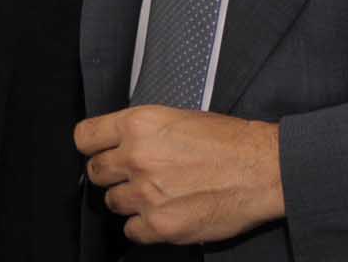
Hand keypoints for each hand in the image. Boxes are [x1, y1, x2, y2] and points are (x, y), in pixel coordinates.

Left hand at [75, 106, 283, 245]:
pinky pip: (131, 230)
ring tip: (155, 193)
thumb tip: (118, 141)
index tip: (98, 151)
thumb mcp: (177, 117)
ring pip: (112, 202)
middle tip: (133, 175)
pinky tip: (162, 213)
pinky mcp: (161, 225)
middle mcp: (137, 157)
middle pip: (95, 172)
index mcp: (139, 124)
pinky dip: (143, 226)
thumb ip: (142, 130)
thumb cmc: (228, 141)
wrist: (262, 168)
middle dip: (111, 174)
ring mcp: (147, 193)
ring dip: (129, 200)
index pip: (85, 137)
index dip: (92, 146)